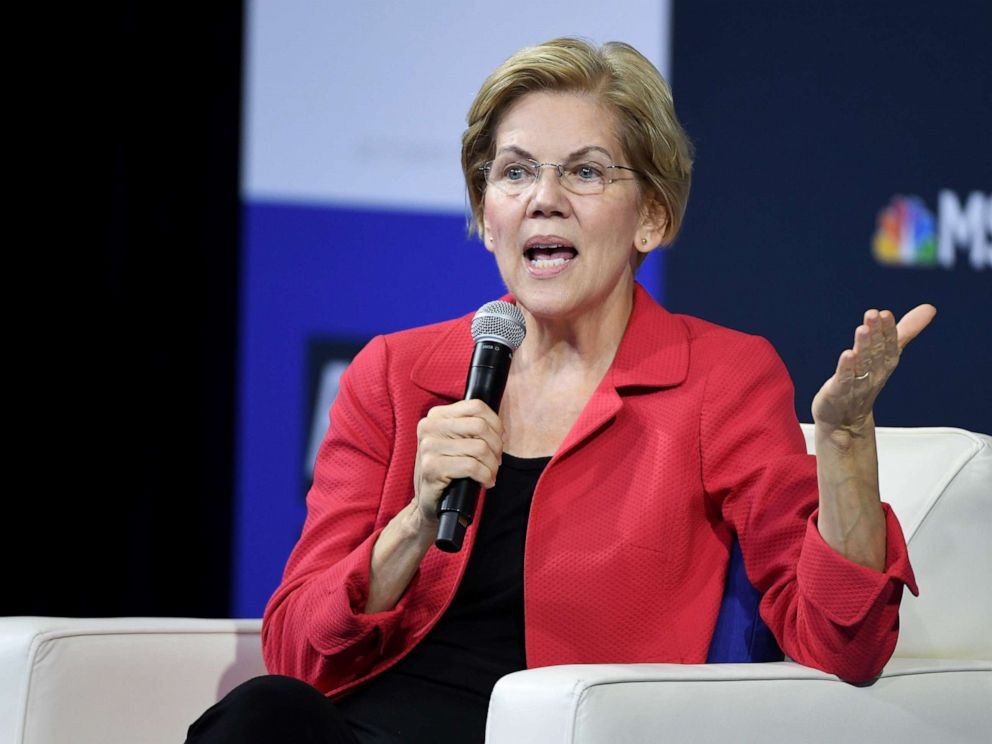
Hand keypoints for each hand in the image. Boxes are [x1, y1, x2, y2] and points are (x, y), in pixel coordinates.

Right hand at [412, 399, 503, 527]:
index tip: (498, 440)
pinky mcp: (431, 468)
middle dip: (496, 447)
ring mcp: (428, 447)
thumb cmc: (448, 471)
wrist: (428, 502)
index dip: (495, 423)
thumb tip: (500, 428)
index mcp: (435, 416)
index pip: (476, 406)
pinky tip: (484, 483)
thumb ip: (471, 428)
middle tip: (496, 462)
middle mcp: (428, 427)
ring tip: (490, 474)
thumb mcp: (456, 442)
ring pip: (479, 448)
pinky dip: (485, 476)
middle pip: (480, 426)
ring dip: (492, 465)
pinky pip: (472, 467)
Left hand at [812, 304, 935, 437]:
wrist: (845, 422)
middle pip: (876, 353)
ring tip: (863, 329)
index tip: (886, 313)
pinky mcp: (838, 393)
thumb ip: (904, 332)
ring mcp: (856, 385)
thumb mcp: (884, 356)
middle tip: (874, 314)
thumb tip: (929, 308)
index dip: (889, 331)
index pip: (890, 347)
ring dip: (863, 346)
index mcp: (884, 365)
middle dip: (877, 334)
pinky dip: (846, 368)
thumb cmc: (864, 384)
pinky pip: (844, 380)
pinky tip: (847, 355)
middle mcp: (872, 375)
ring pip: (862, 365)